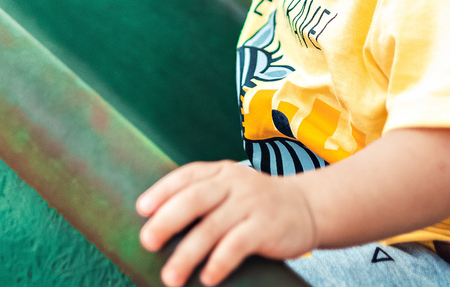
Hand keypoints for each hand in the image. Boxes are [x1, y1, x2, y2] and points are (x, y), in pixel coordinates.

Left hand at [136, 160, 317, 286]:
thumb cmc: (256, 204)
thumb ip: (202, 197)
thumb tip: (157, 224)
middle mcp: (234, 184)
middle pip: (194, 200)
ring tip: (170, 277)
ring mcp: (250, 204)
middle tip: (147, 242)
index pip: (186, 177)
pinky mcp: (266, 227)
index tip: (141, 209)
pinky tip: (207, 278)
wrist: (308, 207)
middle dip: (167, 221)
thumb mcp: (231, 190)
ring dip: (188, 254)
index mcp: (220, 172)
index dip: (162, 191)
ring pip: (212, 227)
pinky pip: (237, 245)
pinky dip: (219, 262)